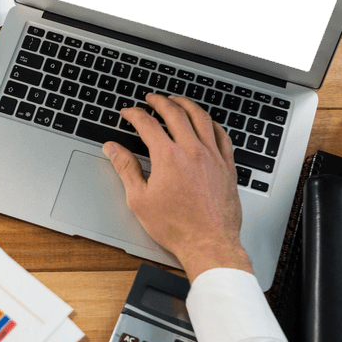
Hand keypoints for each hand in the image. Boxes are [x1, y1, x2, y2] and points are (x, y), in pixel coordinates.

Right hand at [103, 94, 252, 281]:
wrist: (209, 243)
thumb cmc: (176, 227)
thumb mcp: (140, 199)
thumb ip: (126, 168)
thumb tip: (113, 149)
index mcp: (168, 157)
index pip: (147, 124)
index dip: (134, 114)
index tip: (128, 113)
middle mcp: (193, 151)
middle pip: (175, 113)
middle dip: (160, 102)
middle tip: (151, 98)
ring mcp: (213, 156)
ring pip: (201, 118)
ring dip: (186, 105)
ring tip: (177, 101)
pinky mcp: (227, 166)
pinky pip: (221, 134)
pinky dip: (211, 122)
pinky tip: (207, 122)